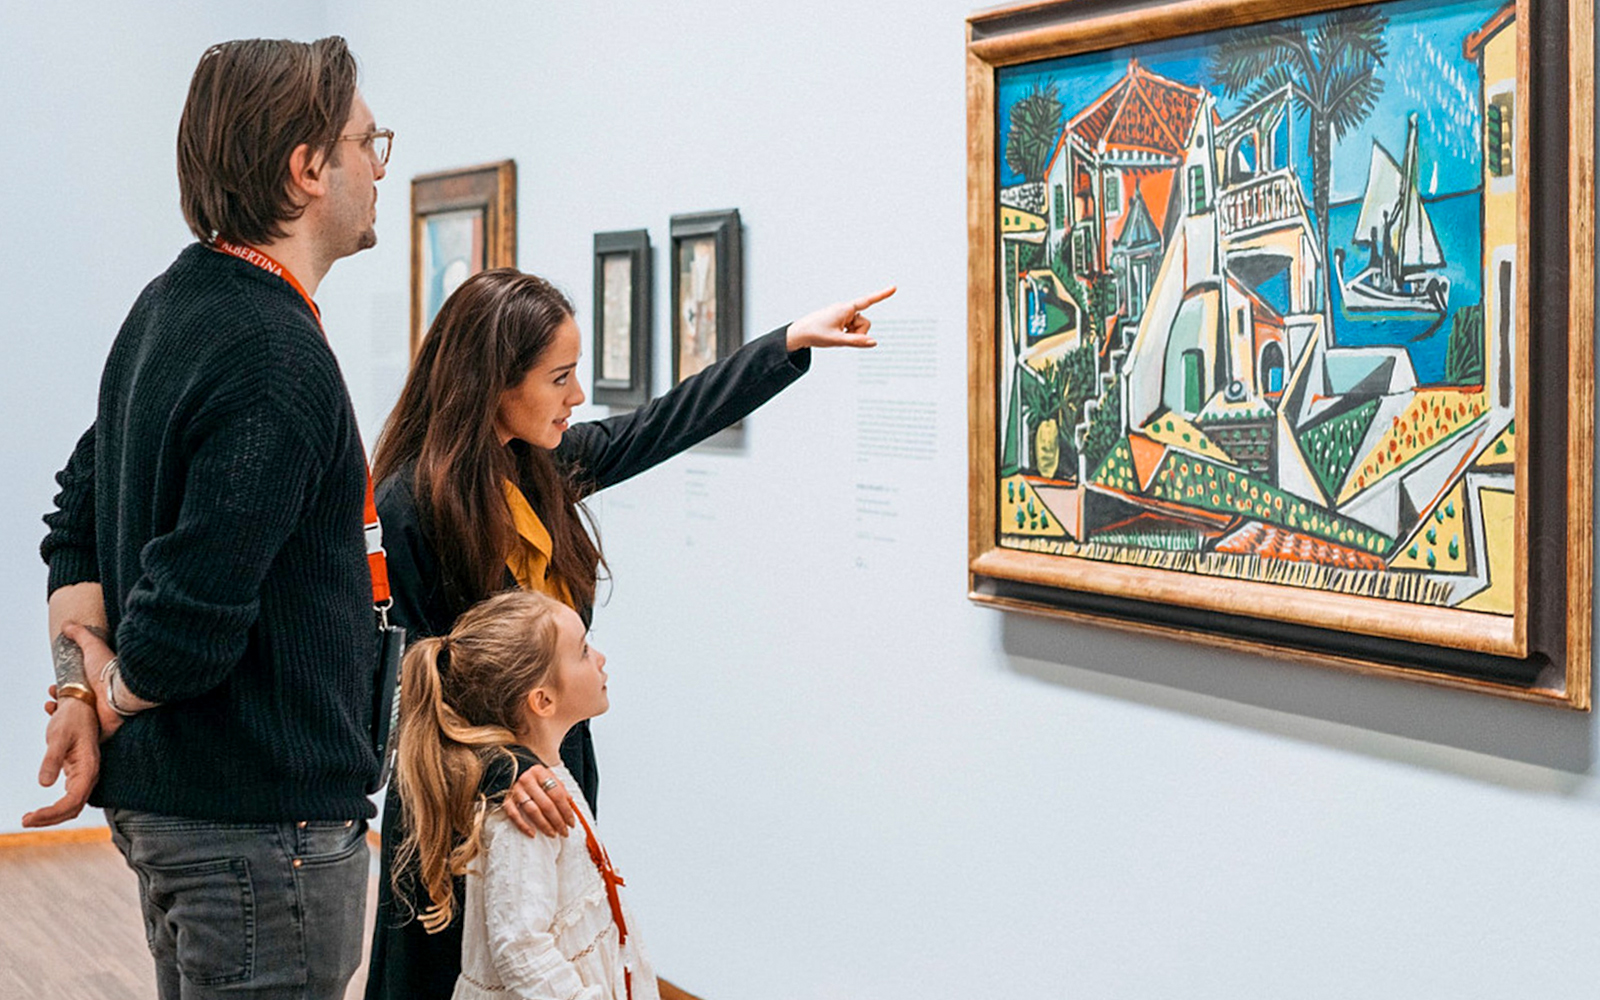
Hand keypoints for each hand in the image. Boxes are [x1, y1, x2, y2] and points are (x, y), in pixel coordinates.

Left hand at [23, 692, 99, 826]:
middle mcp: (90, 775)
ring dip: (52, 815)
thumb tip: (44, 784)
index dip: (51, 813)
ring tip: (29, 818)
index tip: (28, 818)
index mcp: (89, 768)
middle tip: (25, 821)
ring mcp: (85, 775)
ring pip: (72, 805)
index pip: (72, 800)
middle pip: (73, 808)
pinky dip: (54, 807)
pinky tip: (39, 810)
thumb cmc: (73, 718)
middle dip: (50, 818)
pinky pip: (68, 798)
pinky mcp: (78, 773)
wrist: (82, 703)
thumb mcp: (59, 736)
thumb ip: (52, 759)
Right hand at [62, 622, 124, 740]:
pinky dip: (71, 730)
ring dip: (61, 714)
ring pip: (77, 720)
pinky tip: (59, 724)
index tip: (51, 687)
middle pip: (75, 704)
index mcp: (99, 685)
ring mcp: (102, 717)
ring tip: (51, 707)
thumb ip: (81, 635)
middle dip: (59, 701)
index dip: (62, 689)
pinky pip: (85, 736)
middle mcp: (101, 701)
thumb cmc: (109, 670)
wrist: (122, 691)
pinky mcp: (103, 732)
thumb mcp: (93, 647)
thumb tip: (67, 624)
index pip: (77, 689)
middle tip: (50, 698)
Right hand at [502, 763, 576, 837]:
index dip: (566, 811)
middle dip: (557, 821)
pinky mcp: (505, 799)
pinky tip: (532, 834)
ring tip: (552, 834)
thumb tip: (571, 805)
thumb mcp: (547, 775)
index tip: (572, 823)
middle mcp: (527, 781)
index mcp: (540, 773)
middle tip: (564, 832)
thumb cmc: (533, 775)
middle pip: (546, 804)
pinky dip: (523, 826)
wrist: (508, 767)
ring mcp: (515, 790)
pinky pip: (514, 815)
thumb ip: (559, 788)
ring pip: (532, 811)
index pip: (557, 794)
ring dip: (544, 825)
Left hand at [786, 286, 895, 350]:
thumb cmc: (815, 334)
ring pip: (859, 327)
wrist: (799, 333)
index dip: (882, 295)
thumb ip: (857, 342)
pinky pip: (852, 328)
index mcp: (845, 309)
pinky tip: (834, 334)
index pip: (868, 301)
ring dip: (852, 334)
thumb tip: (874, 342)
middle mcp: (846, 309)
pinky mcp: (840, 320)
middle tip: (842, 336)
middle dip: (859, 332)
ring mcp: (843, 314)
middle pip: (865, 323)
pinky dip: (847, 333)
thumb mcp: (837, 340)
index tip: (894, 288)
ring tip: (836, 335)